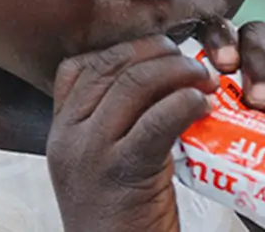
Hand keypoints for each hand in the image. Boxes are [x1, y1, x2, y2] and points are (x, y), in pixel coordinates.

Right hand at [47, 36, 217, 231]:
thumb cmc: (116, 223)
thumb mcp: (97, 165)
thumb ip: (111, 126)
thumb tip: (157, 86)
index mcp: (60, 131)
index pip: (81, 66)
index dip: (125, 49)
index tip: (158, 52)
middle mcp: (68, 136)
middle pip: (111, 67)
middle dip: (156, 53)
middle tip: (191, 61)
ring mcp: (91, 152)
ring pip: (134, 84)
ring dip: (177, 72)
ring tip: (204, 80)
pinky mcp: (122, 172)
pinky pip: (156, 121)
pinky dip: (184, 103)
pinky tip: (202, 104)